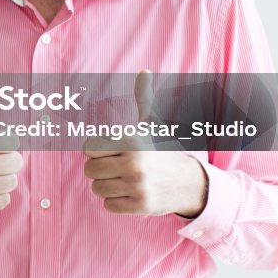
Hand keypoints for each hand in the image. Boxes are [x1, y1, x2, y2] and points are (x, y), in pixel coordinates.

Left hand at [83, 70, 207, 216]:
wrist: (189, 182)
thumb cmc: (161, 149)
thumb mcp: (152, 123)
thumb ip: (143, 97)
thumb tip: (145, 71)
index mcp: (132, 140)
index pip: (88, 147)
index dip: (97, 150)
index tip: (113, 151)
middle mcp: (135, 163)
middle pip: (89, 170)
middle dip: (100, 170)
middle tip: (119, 168)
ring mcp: (138, 186)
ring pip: (96, 189)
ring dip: (108, 187)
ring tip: (126, 180)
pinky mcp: (140, 206)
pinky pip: (108, 205)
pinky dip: (116, 202)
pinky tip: (131, 193)